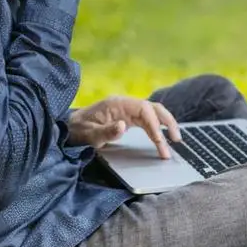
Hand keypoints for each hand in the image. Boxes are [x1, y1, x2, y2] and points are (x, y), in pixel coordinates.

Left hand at [67, 96, 182, 159]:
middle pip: (152, 108)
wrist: (69, 129)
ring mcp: (126, 111)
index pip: (143, 109)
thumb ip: (106, 131)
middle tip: (177, 139)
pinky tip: (162, 138)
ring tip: (175, 141)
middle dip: (167, 122)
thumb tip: (123, 126)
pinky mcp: (126, 118)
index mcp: (117, 104)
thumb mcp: (89, 135)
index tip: (159, 140)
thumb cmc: (78, 132)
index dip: (154, 124)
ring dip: (164, 125)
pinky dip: (156, 128)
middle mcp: (124, 104)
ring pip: (152, 114)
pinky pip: (146, 121)